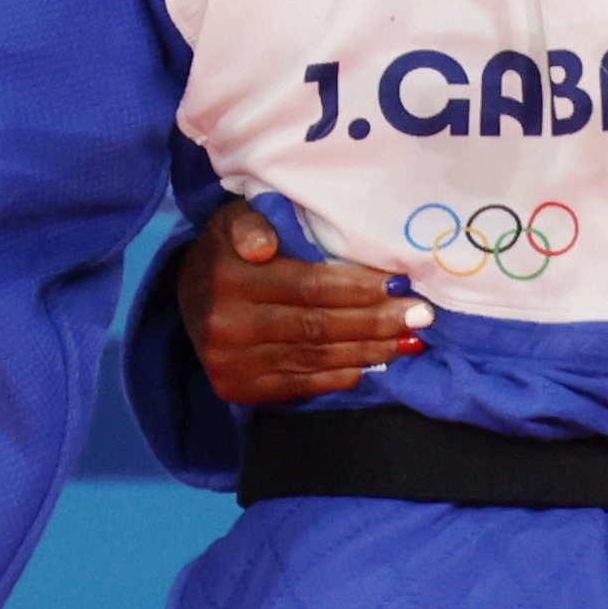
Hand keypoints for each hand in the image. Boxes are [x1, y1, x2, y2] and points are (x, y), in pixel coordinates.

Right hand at [183, 199, 426, 409]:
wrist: (187, 296)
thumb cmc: (228, 252)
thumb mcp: (234, 221)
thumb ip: (253, 223)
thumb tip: (265, 246)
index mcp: (228, 277)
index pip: (308, 286)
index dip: (359, 288)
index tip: (400, 284)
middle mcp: (227, 325)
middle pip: (318, 326)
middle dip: (376, 321)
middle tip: (420, 315)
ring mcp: (231, 362)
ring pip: (315, 358)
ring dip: (368, 350)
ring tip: (406, 339)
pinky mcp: (238, 388)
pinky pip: (302, 384)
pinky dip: (341, 375)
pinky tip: (371, 363)